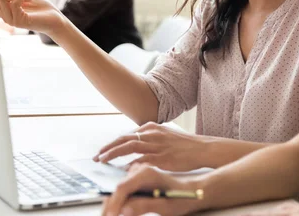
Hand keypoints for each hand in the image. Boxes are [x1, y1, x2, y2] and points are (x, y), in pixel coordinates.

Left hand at [94, 122, 210, 171]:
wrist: (202, 148)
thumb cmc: (184, 145)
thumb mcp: (165, 135)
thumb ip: (149, 138)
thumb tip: (134, 144)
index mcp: (152, 127)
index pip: (126, 135)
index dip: (112, 144)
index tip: (102, 151)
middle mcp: (152, 133)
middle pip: (124, 138)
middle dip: (108, 148)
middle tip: (96, 157)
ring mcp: (157, 144)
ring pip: (130, 146)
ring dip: (114, 153)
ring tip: (103, 161)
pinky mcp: (163, 156)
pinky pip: (142, 159)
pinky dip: (131, 165)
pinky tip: (122, 171)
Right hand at [102, 164, 203, 215]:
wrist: (192, 189)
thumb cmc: (181, 197)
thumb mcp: (165, 205)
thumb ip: (144, 206)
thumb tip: (124, 210)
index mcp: (147, 173)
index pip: (122, 188)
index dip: (113, 204)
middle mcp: (141, 169)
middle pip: (117, 187)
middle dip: (111, 204)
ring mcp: (139, 171)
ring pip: (119, 187)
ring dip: (113, 202)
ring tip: (114, 213)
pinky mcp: (138, 176)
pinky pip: (124, 186)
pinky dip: (119, 198)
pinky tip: (121, 208)